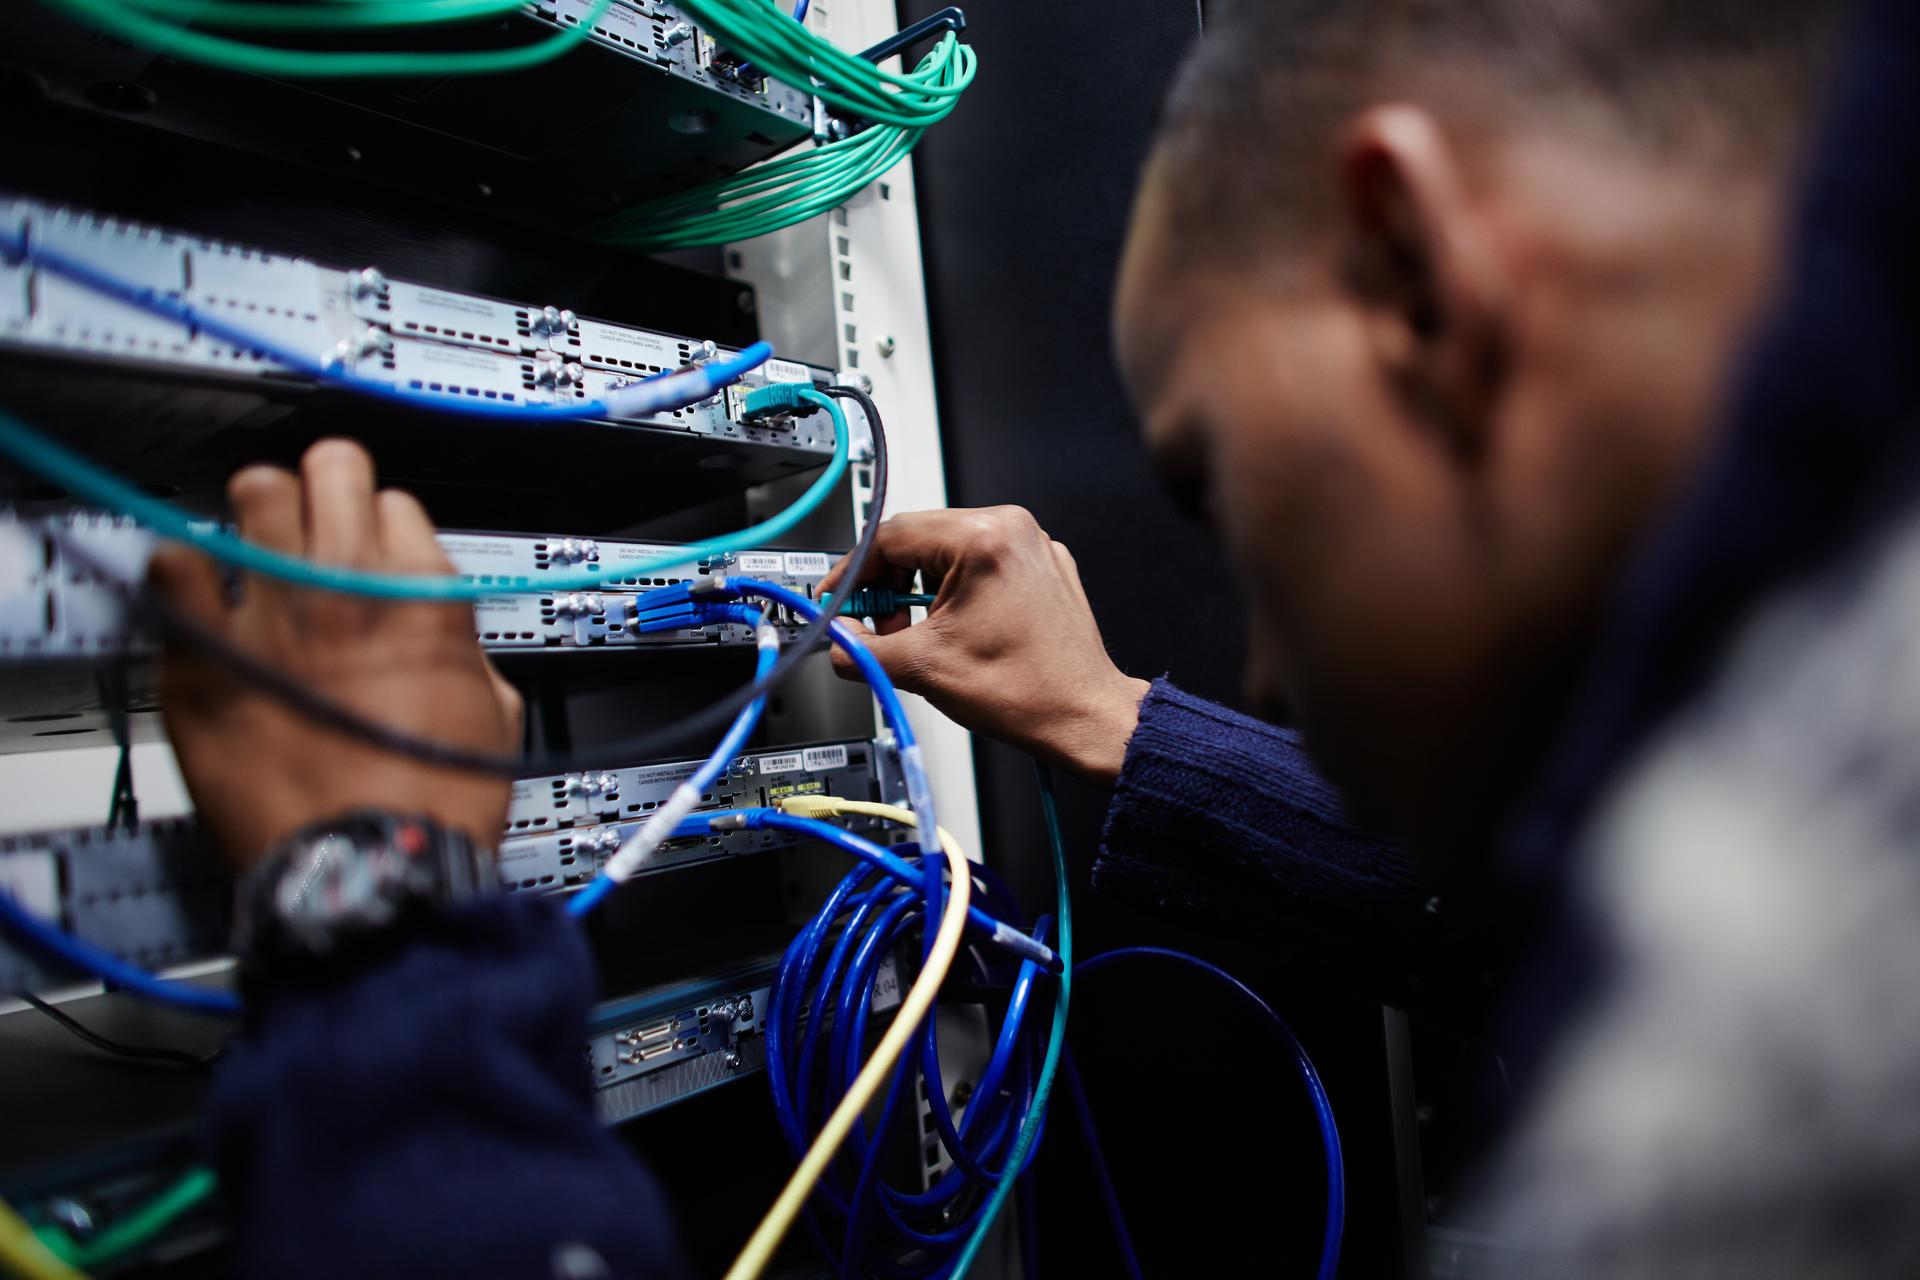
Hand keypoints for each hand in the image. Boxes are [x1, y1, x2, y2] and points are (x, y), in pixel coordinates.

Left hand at [149, 439, 522, 870]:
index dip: (386, 524)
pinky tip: (196, 586)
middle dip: (324, 484)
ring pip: (254, 491)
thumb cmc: (434, 804)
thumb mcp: (494, 712)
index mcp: (425, 594)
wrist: (373, 866)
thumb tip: (445, 638)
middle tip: (313, 512)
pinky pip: (176, 565)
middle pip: (331, 468)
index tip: (372, 544)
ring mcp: (273, 613)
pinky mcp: (205, 653)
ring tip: (253, 537)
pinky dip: (184, 566)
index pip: (399, 504)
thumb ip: (464, 650)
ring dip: (257, 509)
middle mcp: (350, 585)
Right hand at [822, 506, 1149, 783]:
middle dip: (887, 585)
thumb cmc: (1029, 691)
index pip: (890, 536)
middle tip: (875, 627)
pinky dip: (955, 593)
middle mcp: (1012, 530)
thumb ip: (864, 650)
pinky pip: (981, 566)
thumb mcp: (924, 668)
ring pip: (947, 552)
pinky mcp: (1042, 567)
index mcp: (983, 538)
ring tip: (917, 634)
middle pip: (918, 539)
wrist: (1085, 717)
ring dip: (918, 590)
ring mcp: (1032, 546)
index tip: (836, 599)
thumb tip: (838, 641)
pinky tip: (950, 630)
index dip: (852, 573)